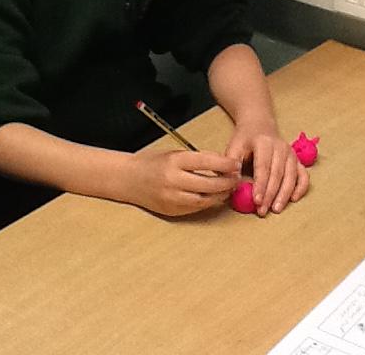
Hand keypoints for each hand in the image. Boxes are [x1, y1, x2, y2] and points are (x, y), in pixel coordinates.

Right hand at [124, 149, 240, 216]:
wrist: (127, 179)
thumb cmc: (152, 162)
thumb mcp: (174, 153)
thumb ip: (196, 159)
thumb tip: (223, 164)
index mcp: (174, 161)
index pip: (206, 162)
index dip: (225, 164)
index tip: (236, 164)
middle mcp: (173, 181)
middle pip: (208, 184)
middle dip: (227, 182)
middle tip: (237, 178)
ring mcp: (172, 198)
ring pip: (205, 200)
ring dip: (220, 195)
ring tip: (229, 188)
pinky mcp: (171, 210)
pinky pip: (196, 208)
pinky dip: (208, 202)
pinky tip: (215, 196)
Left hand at [226, 121, 309, 215]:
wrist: (259, 125)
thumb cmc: (245, 140)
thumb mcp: (234, 146)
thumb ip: (232, 164)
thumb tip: (232, 184)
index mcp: (264, 142)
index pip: (263, 167)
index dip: (260, 185)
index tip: (256, 201)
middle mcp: (281, 147)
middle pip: (277, 174)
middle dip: (270, 194)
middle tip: (263, 210)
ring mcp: (291, 153)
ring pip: (291, 176)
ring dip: (284, 194)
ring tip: (275, 209)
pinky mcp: (297, 160)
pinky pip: (303, 175)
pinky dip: (301, 187)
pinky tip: (293, 199)